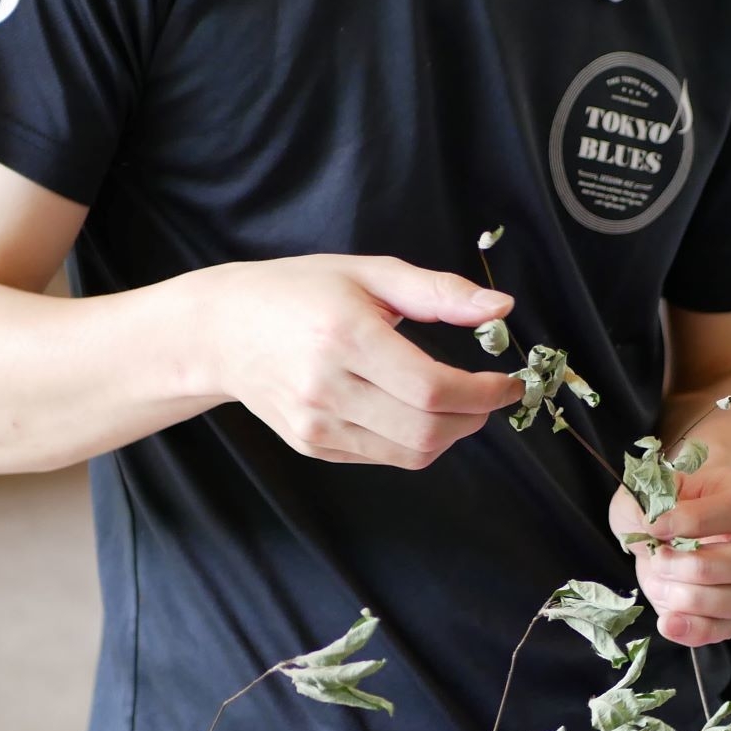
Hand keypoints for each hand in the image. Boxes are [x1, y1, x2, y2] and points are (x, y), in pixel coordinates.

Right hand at [205, 255, 521, 469]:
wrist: (222, 331)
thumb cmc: (299, 291)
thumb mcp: (369, 273)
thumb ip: (439, 292)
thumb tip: (502, 309)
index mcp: (345, 336)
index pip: (432, 388)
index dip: (483, 393)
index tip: (508, 382)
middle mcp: (327, 388)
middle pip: (427, 430)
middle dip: (474, 418)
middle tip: (489, 396)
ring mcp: (317, 425)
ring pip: (409, 453)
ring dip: (450, 435)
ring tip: (457, 404)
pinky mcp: (312, 446)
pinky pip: (382, 457)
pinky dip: (414, 442)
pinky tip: (413, 411)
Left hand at [609, 463, 730, 646]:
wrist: (669, 525)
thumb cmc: (664, 504)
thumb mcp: (646, 491)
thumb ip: (644, 502)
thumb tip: (652, 525)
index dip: (694, 521)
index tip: (654, 525)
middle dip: (697, 567)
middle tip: (658, 559)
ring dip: (694, 600)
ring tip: (659, 585)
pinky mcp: (728, 610)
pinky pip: (727, 629)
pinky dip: (695, 630)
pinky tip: (667, 621)